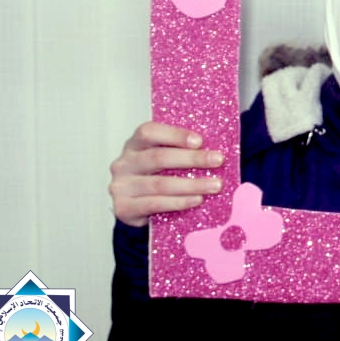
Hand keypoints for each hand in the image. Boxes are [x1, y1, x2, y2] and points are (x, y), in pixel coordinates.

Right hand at [108, 122, 224, 226]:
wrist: (131, 207)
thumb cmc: (153, 176)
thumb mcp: (161, 159)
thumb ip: (179, 151)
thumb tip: (213, 150)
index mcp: (134, 145)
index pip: (149, 132)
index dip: (175, 134)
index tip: (200, 140)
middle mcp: (124, 163)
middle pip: (158, 158)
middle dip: (192, 159)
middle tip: (218, 160)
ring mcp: (121, 186)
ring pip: (160, 184)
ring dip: (192, 184)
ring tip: (215, 185)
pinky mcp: (124, 208)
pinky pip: (155, 204)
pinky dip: (179, 202)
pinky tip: (197, 199)